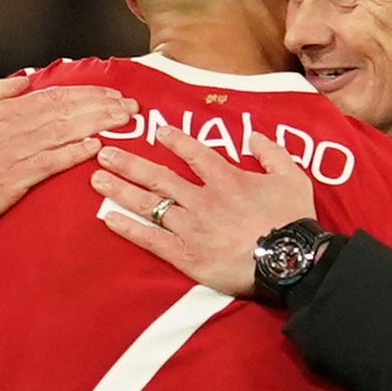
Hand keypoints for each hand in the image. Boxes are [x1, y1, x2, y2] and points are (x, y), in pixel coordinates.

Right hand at [0, 77, 134, 232]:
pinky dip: (73, 153)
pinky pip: (49, 163)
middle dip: (100, 106)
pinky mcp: (12, 179)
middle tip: (130, 106)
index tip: (112, 93)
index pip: (52, 96)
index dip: (86, 93)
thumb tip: (24, 79)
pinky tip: (95, 148)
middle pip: (63, 110)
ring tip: (122, 122)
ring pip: (61, 132)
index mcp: (1, 111)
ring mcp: (10, 153)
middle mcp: (7, 127)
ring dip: (96, 125)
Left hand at [92, 127, 316, 296]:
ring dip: (121, 190)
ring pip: (150, 204)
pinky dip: (129, 229)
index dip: (174, 140)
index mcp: (226, 179)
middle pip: (159, 177)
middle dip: (130, 163)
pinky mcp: (187, 255)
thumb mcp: (292, 177)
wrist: (290, 259)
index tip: (156, 130)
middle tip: (105, 152)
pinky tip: (108, 218)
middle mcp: (202, 199)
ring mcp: (191, 227)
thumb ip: (272, 153)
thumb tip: (253, 136)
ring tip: (98, 179)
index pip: (194, 153)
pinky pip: (152, 240)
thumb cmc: (293, 220)